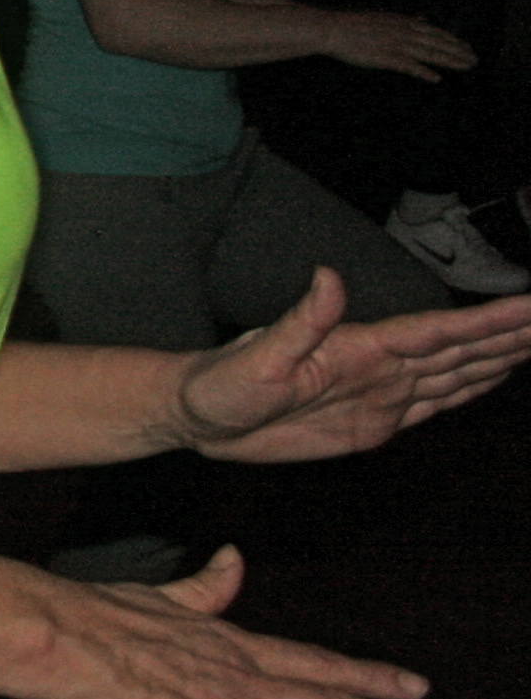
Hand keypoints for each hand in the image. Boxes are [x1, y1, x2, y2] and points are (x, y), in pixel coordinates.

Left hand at [169, 267, 530, 465]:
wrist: (200, 415)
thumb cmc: (220, 383)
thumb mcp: (258, 357)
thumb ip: (302, 321)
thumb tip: (328, 276)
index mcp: (361, 347)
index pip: (438, 331)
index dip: (490, 321)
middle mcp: (381, 365)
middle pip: (461, 348)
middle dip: (510, 334)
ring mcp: (382, 392)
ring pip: (457, 373)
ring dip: (500, 357)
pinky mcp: (375, 422)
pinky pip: (433, 404)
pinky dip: (470, 389)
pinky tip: (495, 376)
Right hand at [321, 10, 474, 79]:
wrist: (332, 29)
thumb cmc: (353, 25)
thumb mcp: (384, 17)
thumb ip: (405, 20)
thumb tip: (422, 18)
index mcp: (404, 22)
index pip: (436, 32)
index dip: (453, 40)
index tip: (467, 47)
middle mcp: (404, 32)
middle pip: (438, 43)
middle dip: (458, 52)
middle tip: (475, 60)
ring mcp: (396, 45)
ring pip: (430, 54)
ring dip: (450, 61)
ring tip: (466, 67)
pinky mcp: (385, 57)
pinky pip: (409, 66)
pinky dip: (424, 72)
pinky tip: (436, 79)